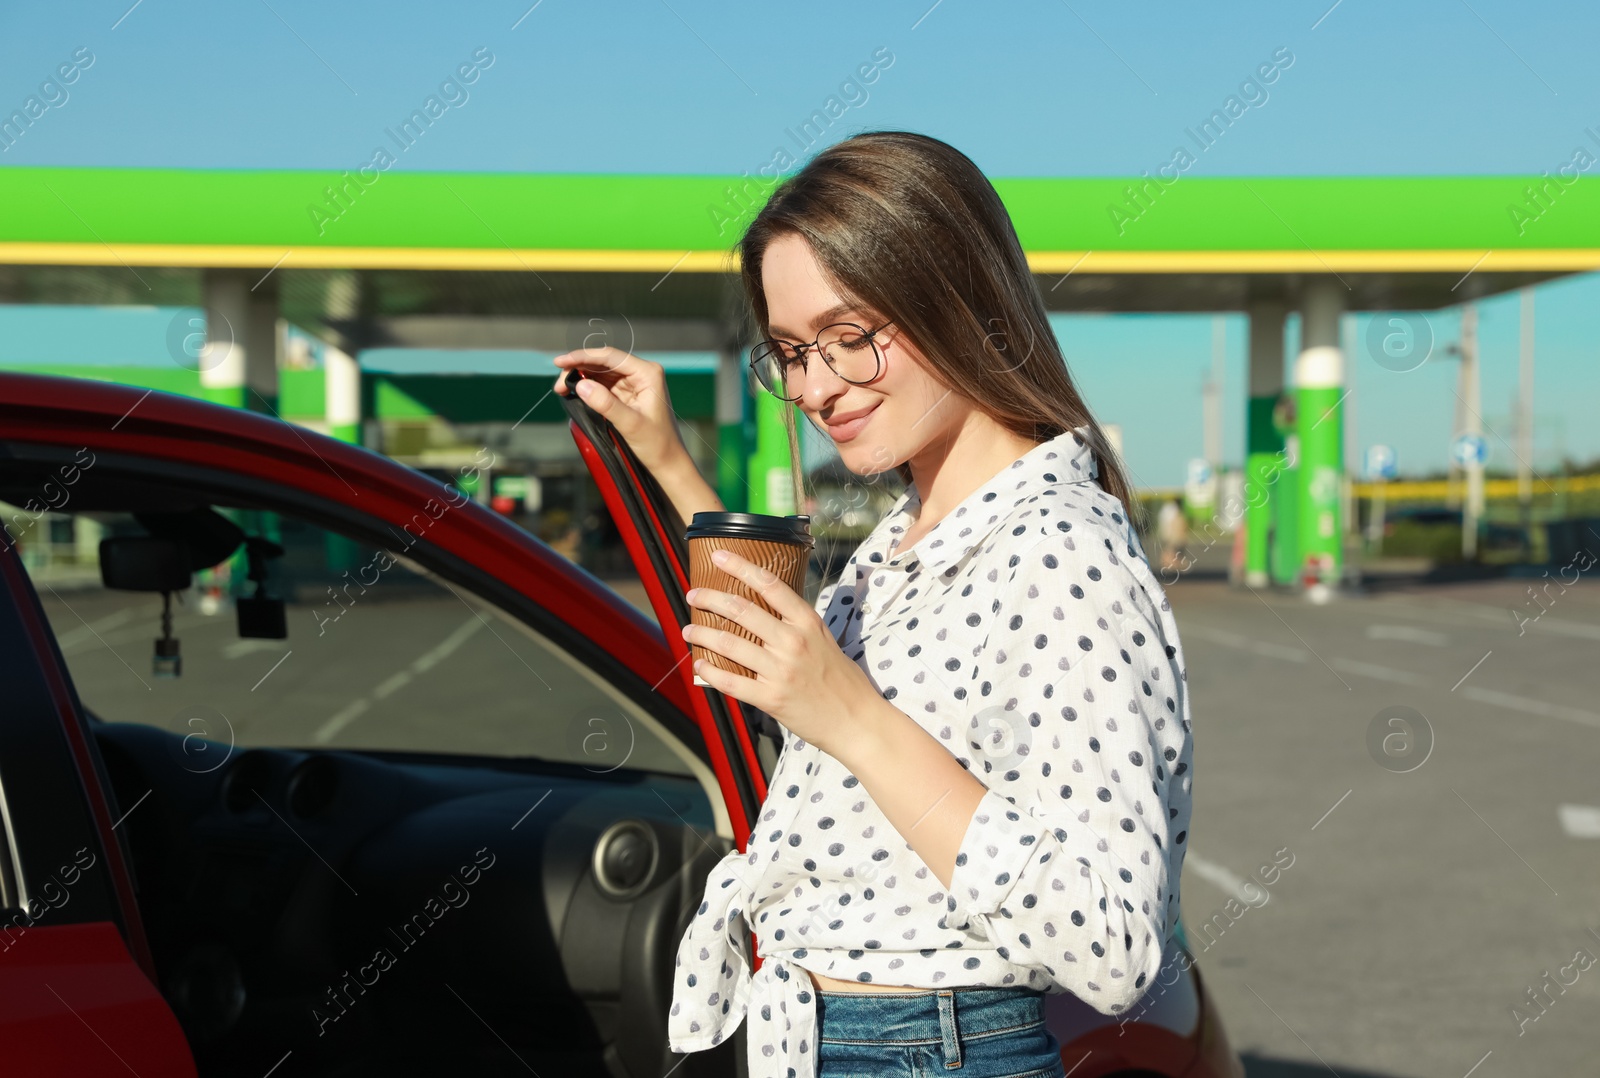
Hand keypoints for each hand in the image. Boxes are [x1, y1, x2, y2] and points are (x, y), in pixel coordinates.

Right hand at [553, 346, 687, 473]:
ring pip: (600, 373)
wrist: (667, 461)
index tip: (560, 362)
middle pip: (602, 362)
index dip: (583, 356)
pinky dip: (587, 388)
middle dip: (578, 369)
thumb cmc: (656, 443)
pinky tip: (574, 393)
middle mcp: (641, 373)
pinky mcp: (626, 395)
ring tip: (562, 389)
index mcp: (647, 373)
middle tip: (558, 384)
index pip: (610, 357)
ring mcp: (633, 383)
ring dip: (580, 378)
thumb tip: (581, 385)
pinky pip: (602, 385)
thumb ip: (606, 404)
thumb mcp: (630, 424)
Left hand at [682, 548, 878, 756]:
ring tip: (688, 629)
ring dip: (703, 633)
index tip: (719, 556)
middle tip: (694, 594)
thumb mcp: (824, 640)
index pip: (770, 585)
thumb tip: (763, 610)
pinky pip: (731, 681)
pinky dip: (709, 672)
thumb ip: (795, 625)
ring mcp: (780, 671)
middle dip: (711, 598)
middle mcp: (792, 642)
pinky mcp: (771, 698)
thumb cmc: (841, 679)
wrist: (854, 720)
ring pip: (730, 644)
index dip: (740, 566)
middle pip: (742, 610)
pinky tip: (699, 664)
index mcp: (807, 623)